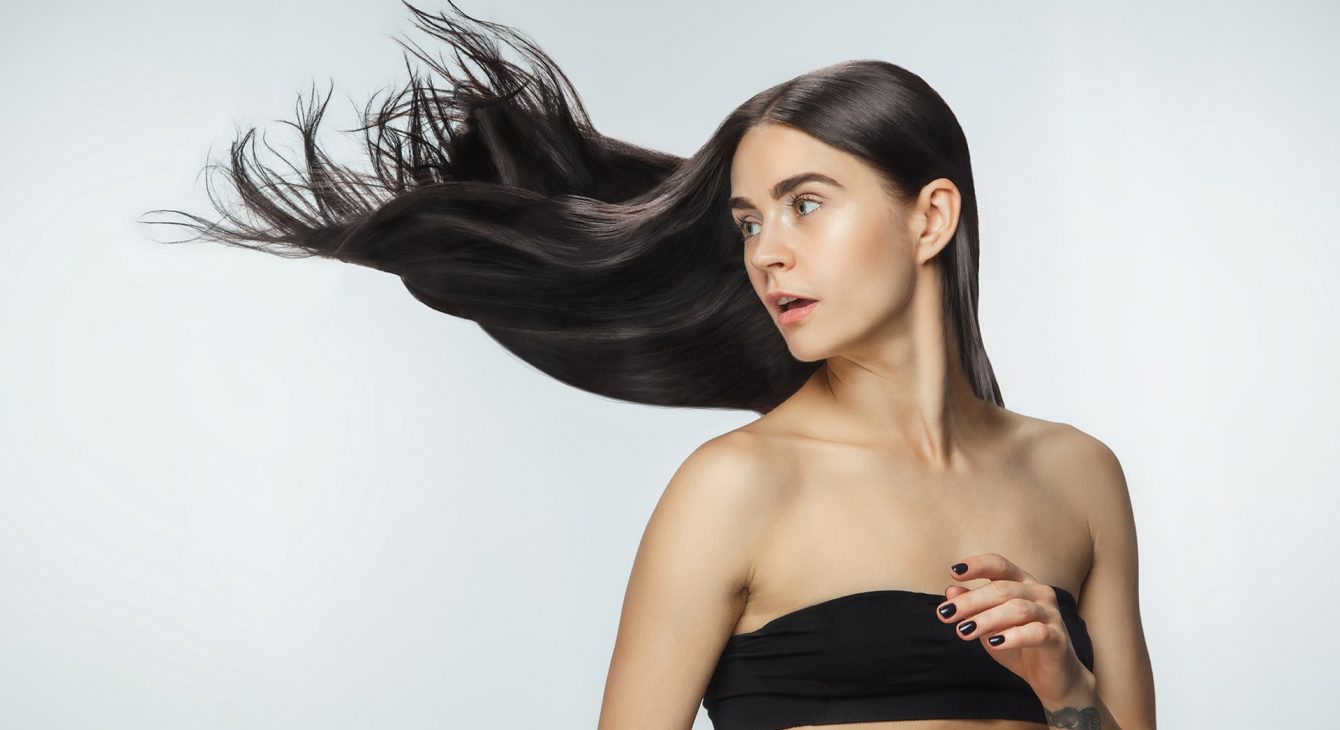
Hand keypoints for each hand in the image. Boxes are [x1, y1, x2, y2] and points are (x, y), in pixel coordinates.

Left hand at [934, 552, 1091, 704]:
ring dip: (987, 619)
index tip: (953, 572)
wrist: (1050, 676)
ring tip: (963, 631)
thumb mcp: (989, 625)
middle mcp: (1039, 592)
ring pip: (1018, 609)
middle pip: (1003, 589)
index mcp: (1022, 583)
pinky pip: (1036, 633)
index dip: (977, 565)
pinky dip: (1013, 636)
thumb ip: (972, 608)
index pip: (999, 565)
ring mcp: (1051, 614)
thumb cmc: (1016, 644)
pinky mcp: (1058, 639)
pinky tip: (994, 643)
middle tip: (945, 614)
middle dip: (971, 601)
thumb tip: (950, 591)